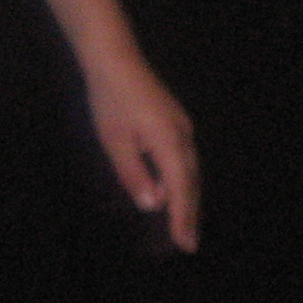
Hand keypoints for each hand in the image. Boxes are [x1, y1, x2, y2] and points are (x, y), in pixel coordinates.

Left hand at [85, 56, 199, 252]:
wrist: (115, 58)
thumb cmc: (111, 100)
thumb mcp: (115, 142)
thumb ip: (134, 175)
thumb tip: (152, 204)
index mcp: (169, 142)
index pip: (180, 189)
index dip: (182, 218)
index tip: (185, 244)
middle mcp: (183, 134)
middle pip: (191, 181)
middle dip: (189, 212)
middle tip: (188, 242)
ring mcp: (181, 125)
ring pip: (189, 169)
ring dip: (186, 196)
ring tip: (181, 223)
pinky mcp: (175, 119)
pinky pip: (183, 156)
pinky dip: (180, 178)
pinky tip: (168, 188)